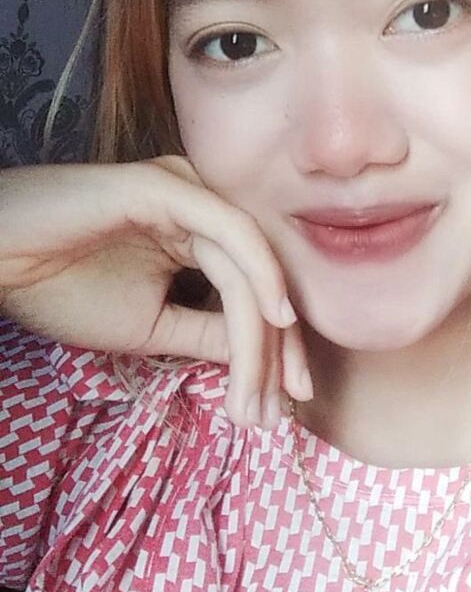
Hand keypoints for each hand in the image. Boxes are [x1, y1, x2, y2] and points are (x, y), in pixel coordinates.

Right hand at [0, 156, 312, 428]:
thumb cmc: (60, 287)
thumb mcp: (150, 325)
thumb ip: (206, 332)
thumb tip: (260, 357)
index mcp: (196, 232)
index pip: (252, 290)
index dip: (274, 346)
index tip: (284, 403)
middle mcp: (200, 207)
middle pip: (261, 278)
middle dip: (280, 346)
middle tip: (289, 405)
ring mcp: (185, 191)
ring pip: (248, 265)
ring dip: (263, 332)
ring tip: (264, 394)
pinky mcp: (165, 186)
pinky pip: (227, 232)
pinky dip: (257, 274)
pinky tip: (276, 319)